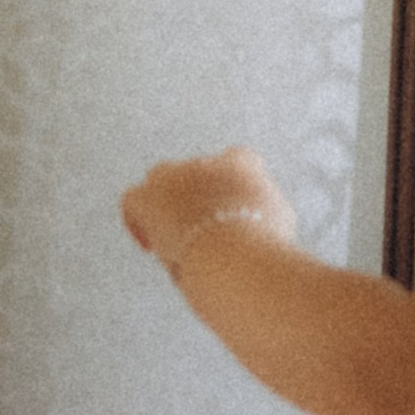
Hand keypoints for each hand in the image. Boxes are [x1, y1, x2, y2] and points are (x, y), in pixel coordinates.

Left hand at [120, 145, 298, 271]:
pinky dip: (138, 221)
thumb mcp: (281, 222)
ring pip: (163, 182)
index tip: (232, 210)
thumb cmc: (263, 246)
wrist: (234, 253)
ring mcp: (173, 176)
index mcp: (242, 162)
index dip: (232, 188)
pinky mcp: (147, 197)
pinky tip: (151, 246)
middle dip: (198, 198)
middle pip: (197, 174)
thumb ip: (266, 212)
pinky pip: (134, 201)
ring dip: (168, 206)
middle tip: (205, 231)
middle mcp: (205, 162)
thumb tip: (261, 222)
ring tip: (177, 239)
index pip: (238, 162)